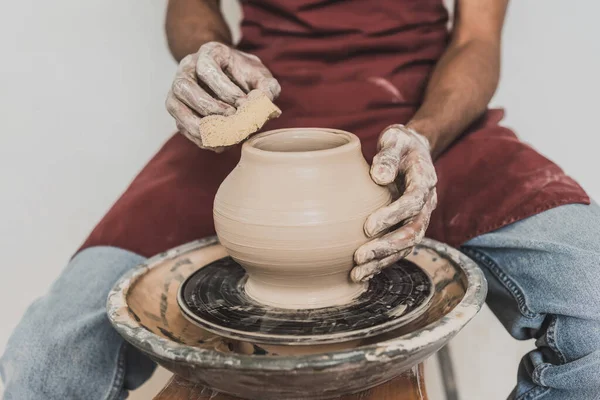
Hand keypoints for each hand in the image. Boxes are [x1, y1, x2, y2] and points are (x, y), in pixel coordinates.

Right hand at [166, 42, 280, 149]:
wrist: (232, 78)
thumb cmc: (246, 75)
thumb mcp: (260, 75)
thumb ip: (267, 88)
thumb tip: (266, 108)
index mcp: (207, 53)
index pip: (205, 69)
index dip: (224, 89)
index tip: (243, 103)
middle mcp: (186, 69)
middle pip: (184, 88)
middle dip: (210, 107)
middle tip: (233, 119)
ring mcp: (178, 90)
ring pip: (176, 108)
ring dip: (200, 126)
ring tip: (224, 135)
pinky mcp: (178, 111)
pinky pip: (181, 126)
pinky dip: (200, 138)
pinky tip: (220, 144)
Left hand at [351, 124, 436, 281]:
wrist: (414, 151)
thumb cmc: (400, 144)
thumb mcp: (395, 140)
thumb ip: (388, 155)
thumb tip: (379, 176)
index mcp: (424, 180)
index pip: (412, 202)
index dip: (393, 216)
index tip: (368, 226)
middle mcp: (426, 203)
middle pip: (412, 232)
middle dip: (386, 247)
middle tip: (359, 257)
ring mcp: (419, 217)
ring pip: (406, 246)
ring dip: (382, 261)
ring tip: (357, 273)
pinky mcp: (409, 226)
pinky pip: (399, 249)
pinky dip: (382, 262)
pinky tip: (363, 272)